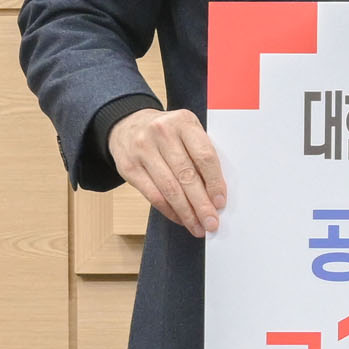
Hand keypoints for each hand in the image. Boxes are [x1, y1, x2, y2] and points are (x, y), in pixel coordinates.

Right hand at [108, 108, 227, 237]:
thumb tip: (215, 194)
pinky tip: (180, 219)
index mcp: (183, 122)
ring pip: (169, 189)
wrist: (128, 124)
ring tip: (198, 227)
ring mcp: (143, 150)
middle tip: (212, 223)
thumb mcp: (186, 131)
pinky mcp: (129, 167)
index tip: (220, 203)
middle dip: (201, 204)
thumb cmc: (167, 132)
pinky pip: (152, 195)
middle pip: (187, 175)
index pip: (204, 156)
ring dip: (186, 213)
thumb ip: (201, 154)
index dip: (214, 182)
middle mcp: (162, 133)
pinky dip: (169, 211)